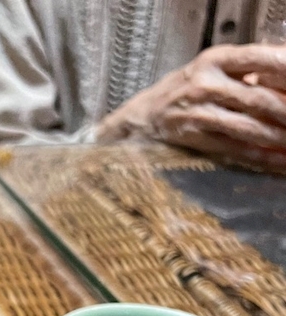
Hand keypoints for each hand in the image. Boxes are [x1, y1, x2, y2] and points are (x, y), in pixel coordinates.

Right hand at [96, 44, 285, 171]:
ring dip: (278, 138)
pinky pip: (232, 148)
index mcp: (216, 59)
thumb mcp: (212, 69)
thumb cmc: (183, 90)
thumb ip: (247, 72)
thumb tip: (284, 84)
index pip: (262, 58)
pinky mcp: (192, 138)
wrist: (140, 116)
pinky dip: (258, 156)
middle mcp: (206, 83)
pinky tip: (277, 161)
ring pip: (248, 126)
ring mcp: (198, 112)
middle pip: (260, 98)